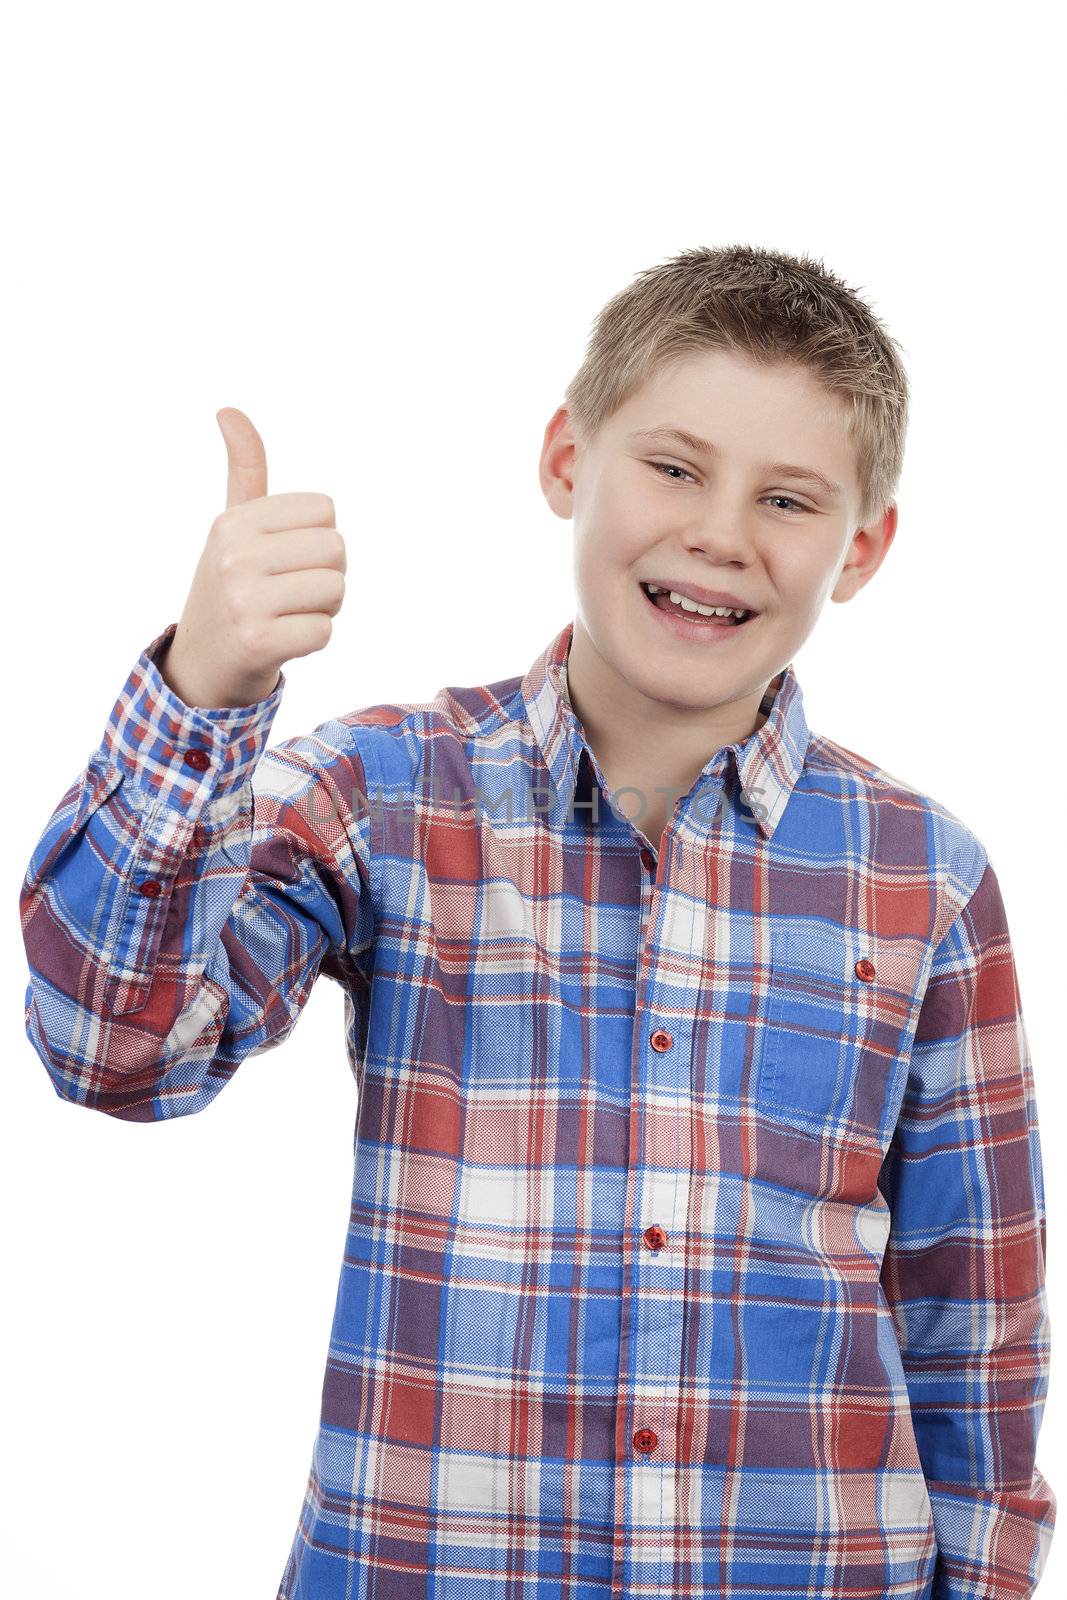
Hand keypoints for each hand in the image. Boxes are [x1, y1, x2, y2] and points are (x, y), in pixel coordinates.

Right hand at [159, 408, 345, 708]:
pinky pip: (325, 630)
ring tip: (286, 616)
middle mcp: (235, 555)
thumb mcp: (232, 526)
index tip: (284, 561)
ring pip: (336, 589)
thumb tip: (229, 410)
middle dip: (325, 575)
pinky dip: (313, 640)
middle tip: (288, 594)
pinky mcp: (258, 641)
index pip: (325, 511)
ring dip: (323, 609)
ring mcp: (244, 599)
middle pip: (336, 549)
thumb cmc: (230, 587)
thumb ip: (245, 470)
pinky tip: (283, 641)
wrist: (202, 664)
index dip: (317, 539)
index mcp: (234, 522)